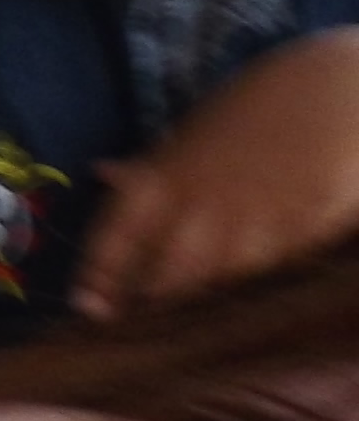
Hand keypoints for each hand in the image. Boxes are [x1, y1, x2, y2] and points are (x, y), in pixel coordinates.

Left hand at [74, 29, 358, 317]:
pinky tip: (253, 298)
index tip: (86, 307)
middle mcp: (205, 203)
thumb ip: (152, 164)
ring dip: (203, 302)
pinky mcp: (303, 232)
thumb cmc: (258, 106)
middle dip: (152, 303)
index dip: (99, 274)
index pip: (118, 233)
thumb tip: (103, 173)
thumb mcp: (195, 130)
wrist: (334, 90)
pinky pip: (274, 272)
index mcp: (166, 175)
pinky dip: (259, 286)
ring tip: (190, 326)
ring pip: (220, 281)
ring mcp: (256, 222)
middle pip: (167, 273)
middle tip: (136, 330)